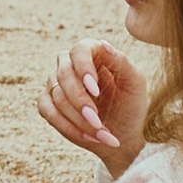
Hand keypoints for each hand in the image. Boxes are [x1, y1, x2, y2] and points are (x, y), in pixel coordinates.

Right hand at [38, 38, 147, 175]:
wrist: (123, 135)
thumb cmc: (131, 105)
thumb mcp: (134, 83)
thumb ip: (121, 62)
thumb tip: (103, 44)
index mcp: (93, 53)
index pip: (79, 50)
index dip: (84, 68)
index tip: (95, 91)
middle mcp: (70, 64)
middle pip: (64, 75)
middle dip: (80, 101)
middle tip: (97, 121)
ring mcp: (56, 84)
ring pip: (57, 96)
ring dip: (79, 119)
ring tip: (101, 132)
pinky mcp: (47, 104)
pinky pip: (47, 111)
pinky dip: (68, 127)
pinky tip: (89, 138)